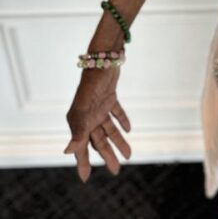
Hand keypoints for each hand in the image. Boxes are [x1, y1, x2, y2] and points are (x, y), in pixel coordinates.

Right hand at [64, 67, 130, 181]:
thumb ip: (78, 131)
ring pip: (109, 129)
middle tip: (117, 170)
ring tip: (129, 155)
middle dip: (107, 155)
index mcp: (78, 121)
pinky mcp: (109, 97)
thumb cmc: (91, 85)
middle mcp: (87, 115)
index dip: (82, 162)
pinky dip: (122, 120)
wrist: (102, 60)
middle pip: (98, 140)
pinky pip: (116, 112)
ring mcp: (98, 106)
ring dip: (119, 141)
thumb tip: (68, 152)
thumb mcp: (84, 110)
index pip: (80, 146)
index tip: (85, 178)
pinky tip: (129, 129)